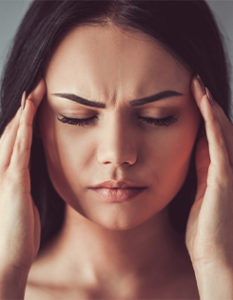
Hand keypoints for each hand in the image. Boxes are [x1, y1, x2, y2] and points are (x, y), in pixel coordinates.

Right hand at [0, 79, 44, 272]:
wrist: (6, 260)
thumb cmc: (17, 233)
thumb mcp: (23, 203)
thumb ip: (23, 184)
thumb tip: (28, 171)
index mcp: (7, 174)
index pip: (15, 139)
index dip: (24, 118)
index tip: (35, 101)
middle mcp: (1, 170)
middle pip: (13, 131)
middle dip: (24, 108)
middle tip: (35, 87)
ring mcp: (5, 176)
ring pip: (14, 137)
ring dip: (23, 114)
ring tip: (33, 92)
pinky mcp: (12, 185)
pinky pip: (19, 153)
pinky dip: (23, 133)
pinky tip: (28, 117)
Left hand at [185, 75, 232, 267]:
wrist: (216, 260)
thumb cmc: (206, 234)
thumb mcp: (199, 195)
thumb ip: (200, 172)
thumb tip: (194, 149)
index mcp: (217, 172)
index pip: (211, 136)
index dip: (203, 116)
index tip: (190, 98)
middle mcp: (227, 167)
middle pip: (219, 129)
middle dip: (207, 105)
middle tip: (195, 83)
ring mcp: (228, 172)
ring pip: (221, 131)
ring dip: (210, 107)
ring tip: (198, 86)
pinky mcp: (225, 178)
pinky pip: (218, 144)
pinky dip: (212, 123)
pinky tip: (204, 105)